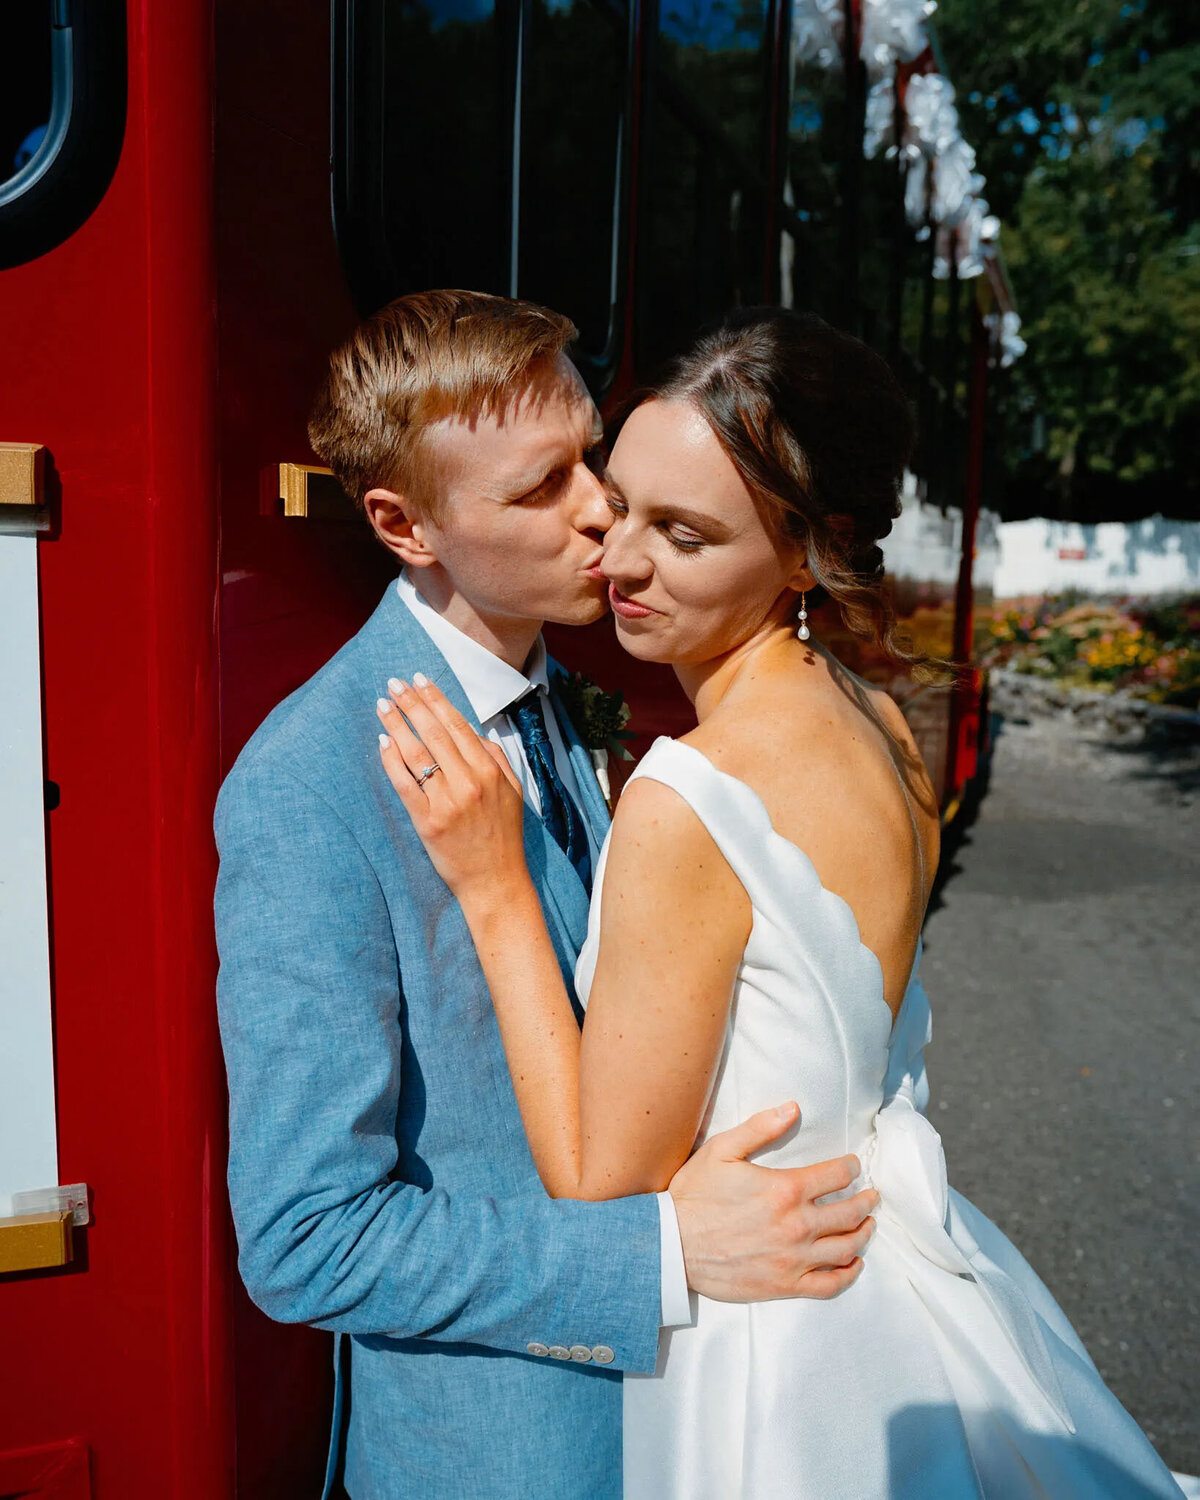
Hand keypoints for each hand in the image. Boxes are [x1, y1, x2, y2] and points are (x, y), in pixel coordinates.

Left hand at [377, 675, 527, 899]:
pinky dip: (391, 761)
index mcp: (490, 771)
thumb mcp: (513, 792)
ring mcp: (446, 802)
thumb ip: (497, 759)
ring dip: (396, 725)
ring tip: (383, 705)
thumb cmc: (504, 837)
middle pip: (433, 733)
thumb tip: (476, 733)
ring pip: (416, 753)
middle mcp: (468, 782)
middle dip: (411, 703)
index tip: (420, 680)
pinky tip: (382, 742)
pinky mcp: (427, 822)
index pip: (457, 725)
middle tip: (394, 683)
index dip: (436, 699)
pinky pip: (404, 784)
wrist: (495, 882)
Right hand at [668, 1102, 877, 1301]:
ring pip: (846, 1248)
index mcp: (785, 1189)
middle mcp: (797, 1225)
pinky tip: (854, 1263)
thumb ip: (760, 1127)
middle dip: (866, 1201)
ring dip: (864, 1234)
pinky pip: (830, 1285)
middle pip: (849, 1212)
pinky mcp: (786, 1286)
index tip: (854, 1165)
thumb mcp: (722, 1150)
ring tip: (869, 1225)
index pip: (837, 1175)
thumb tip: (793, 1108)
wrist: (672, 1245)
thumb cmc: (695, 1195)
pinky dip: (849, 1274)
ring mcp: (794, 1259)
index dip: (851, 1167)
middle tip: (872, 1195)